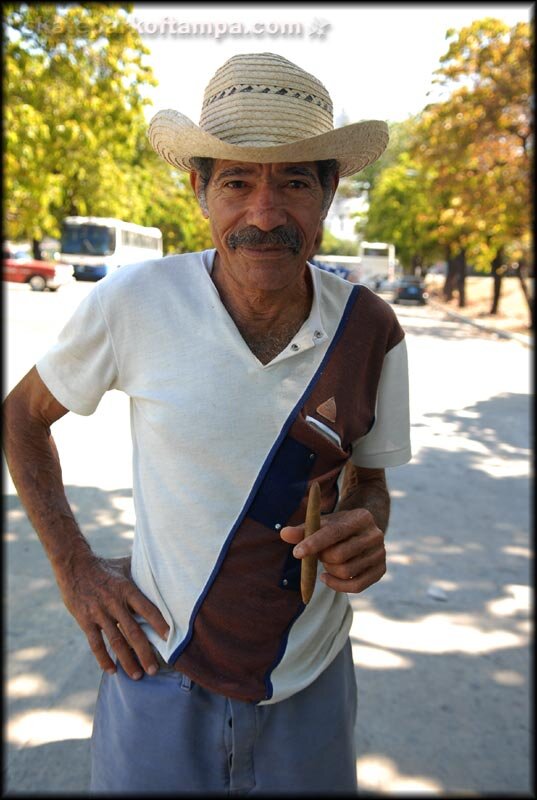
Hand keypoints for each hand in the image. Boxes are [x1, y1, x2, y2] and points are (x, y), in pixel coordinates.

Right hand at [54, 552, 168, 679]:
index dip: (160, 624)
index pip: (147, 609)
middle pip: (134, 631)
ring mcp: (99, 613)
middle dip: (145, 652)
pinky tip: (112, 670)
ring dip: (127, 660)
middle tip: (154, 670)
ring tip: (137, 675)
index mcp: (127, 589)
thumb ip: (142, 572)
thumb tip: (161, 569)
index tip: (170, 638)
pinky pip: (95, 644)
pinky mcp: (85, 620)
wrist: (74, 565)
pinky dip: (104, 659)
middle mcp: (114, 603)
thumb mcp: (125, 566)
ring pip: (116, 641)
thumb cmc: (104, 566)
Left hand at [280, 508, 385, 593]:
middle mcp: (375, 535)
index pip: (335, 532)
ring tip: (327, 560)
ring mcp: (380, 554)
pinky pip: (356, 586)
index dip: (314, 543)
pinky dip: (337, 586)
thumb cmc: (338, 527)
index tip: (296, 553)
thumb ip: (303, 529)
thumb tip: (283, 534)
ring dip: (329, 569)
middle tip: (319, 554)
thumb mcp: (323, 523)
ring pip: (346, 571)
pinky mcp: (381, 570)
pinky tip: (326, 577)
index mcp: (361, 517)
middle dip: (322, 558)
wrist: (364, 531)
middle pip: (339, 555)